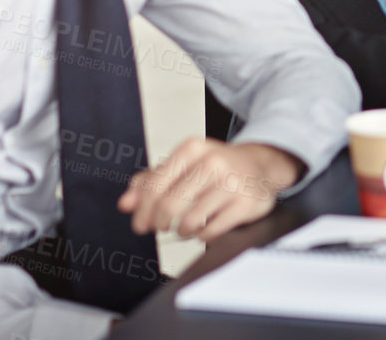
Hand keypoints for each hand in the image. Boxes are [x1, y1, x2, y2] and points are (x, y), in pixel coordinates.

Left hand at [118, 137, 302, 242]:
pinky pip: (211, 232)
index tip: (141, 223)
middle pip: (169, 205)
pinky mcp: (246, 204)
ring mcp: (232, 183)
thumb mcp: (183, 165)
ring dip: (182, 231)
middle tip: (162, 226)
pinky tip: (205, 227)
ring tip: (186, 226)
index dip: (142, 210)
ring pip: (189, 221)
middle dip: (160, 223)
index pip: (154, 186)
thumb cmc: (216, 168)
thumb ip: (150, 182)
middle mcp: (213, 162)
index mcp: (192, 149)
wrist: (260, 166)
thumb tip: (126, 203)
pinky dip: (202, 235)